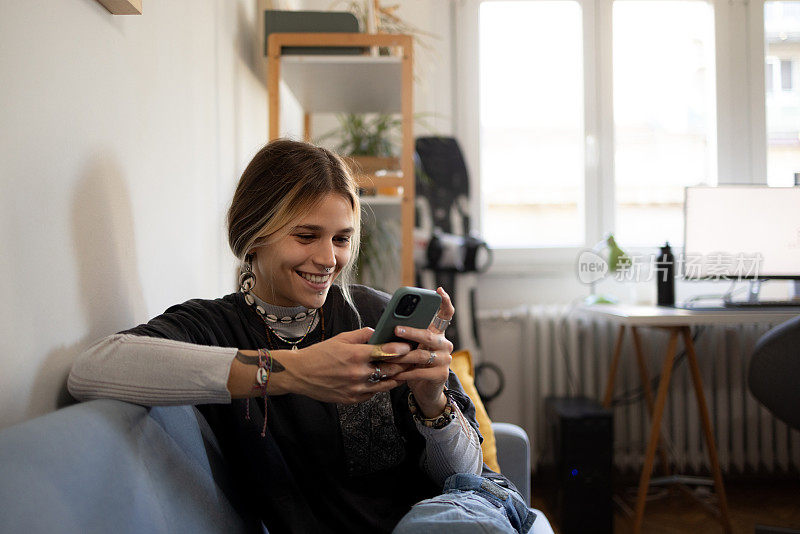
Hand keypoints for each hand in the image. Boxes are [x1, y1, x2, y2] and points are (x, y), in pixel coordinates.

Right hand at [283, 328, 411, 403]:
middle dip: (404, 364)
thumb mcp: (340, 338)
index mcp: (355, 355)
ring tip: (404, 371)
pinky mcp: (352, 399)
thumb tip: (377, 332)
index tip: (409, 346)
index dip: (401, 349)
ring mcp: (355, 388)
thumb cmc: (319, 354)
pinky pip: (372, 394)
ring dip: (396, 377)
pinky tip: (385, 381)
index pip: (386, 352)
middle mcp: (358, 373)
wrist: (300, 374)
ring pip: (385, 384)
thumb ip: (361, 335)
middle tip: (413, 359)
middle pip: (390, 369)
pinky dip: (380, 387)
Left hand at [390, 287, 454, 416]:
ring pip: (422, 355)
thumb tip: (388, 327)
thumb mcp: (411, 348)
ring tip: (388, 355)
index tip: (438, 290)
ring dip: (402, 356)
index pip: (445, 314)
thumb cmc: (414, 365)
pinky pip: (420, 371)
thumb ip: (406, 337)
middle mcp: (445, 344)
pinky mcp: (441, 375)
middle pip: (429, 335)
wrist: (425, 391)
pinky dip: (405, 373)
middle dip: (412, 332)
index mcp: (437, 334)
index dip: (444, 302)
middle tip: (396, 329)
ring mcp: (445, 360)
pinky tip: (394, 374)